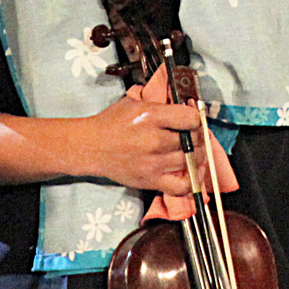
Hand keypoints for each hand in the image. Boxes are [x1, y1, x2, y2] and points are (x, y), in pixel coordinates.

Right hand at [84, 95, 203, 196]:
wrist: (90, 147)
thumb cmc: (112, 122)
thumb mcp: (134, 103)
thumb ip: (160, 104)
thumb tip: (186, 106)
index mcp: (151, 116)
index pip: (190, 118)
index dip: (195, 118)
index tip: (192, 120)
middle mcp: (154, 140)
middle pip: (193, 140)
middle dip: (198, 136)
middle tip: (194, 136)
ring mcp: (153, 163)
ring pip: (191, 161)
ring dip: (197, 155)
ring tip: (194, 151)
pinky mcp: (150, 181)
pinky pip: (182, 186)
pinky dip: (192, 180)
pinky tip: (192, 172)